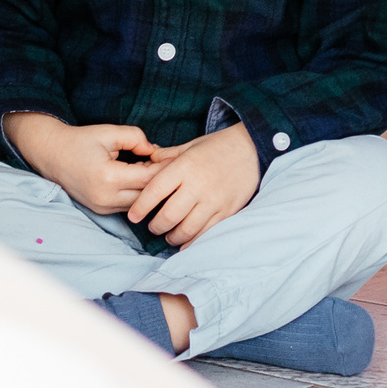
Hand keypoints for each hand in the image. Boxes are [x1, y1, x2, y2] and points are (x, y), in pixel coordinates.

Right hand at [3, 113, 159, 214]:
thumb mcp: (109, 132)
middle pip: (146, 195)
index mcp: (108, 177)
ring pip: (138, 204)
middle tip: (171, 165)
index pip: (148, 179)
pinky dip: (137, 194)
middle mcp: (105, 198)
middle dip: (160, 181)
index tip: (176, 158)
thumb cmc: (80, 141)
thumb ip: (136, 137)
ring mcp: (102, 207)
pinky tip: (140, 178)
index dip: (164, 168)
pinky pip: (127, 205)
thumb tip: (155, 150)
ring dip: (149, 190)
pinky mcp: (101, 211)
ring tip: (154, 170)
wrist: (52, 155)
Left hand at [126, 123, 259, 247]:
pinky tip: (185, 241)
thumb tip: (144, 163)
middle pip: (168, 216)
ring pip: (186, 229)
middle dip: (155, 226)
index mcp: (185, 166)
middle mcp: (198, 186)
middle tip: (152, 226)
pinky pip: (205, 233)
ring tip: (168, 234)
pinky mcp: (227, 211)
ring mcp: (214, 201)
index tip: (133, 216)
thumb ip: (167, 156)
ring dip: (172, 237)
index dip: (140, 206)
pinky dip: (191, 241)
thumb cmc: (218, 146)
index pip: (155, 191)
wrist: (253, 149)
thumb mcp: (190, 145)